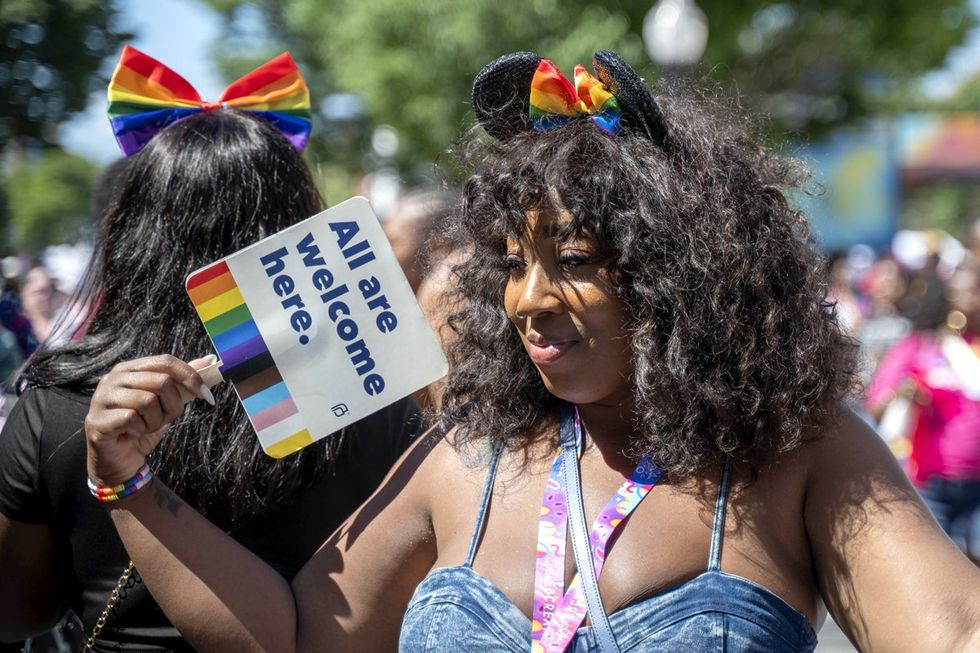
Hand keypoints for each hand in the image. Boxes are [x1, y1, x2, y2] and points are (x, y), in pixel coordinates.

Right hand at [85, 354, 214, 486]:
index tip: (207, 397)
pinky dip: (140, 430)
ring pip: (147, 401)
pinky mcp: (96, 420)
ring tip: (146, 427)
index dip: (190, 377)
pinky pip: (131, 418)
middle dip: (173, 406)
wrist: (120, 460)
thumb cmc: (143, 427)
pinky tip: (132, 434)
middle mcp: (113, 378)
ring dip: (156, 421)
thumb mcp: (168, 403)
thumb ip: (183, 382)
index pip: (166, 361)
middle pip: (161, 381)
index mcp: (130, 369)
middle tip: (166, 419)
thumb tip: (209, 360)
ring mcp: (101, 398)